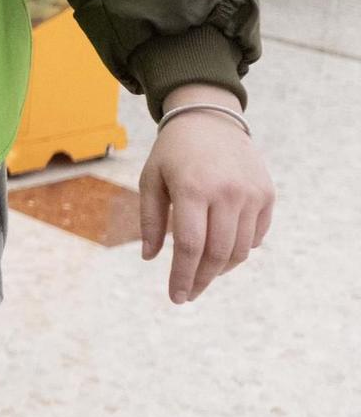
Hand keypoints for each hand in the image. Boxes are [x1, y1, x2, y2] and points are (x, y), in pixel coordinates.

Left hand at [139, 85, 274, 303]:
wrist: (210, 119)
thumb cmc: (173, 152)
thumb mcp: (151, 179)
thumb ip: (150, 220)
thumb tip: (150, 258)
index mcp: (193, 189)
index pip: (189, 246)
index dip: (182, 276)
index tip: (175, 297)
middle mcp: (227, 193)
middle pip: (217, 254)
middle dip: (201, 280)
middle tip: (187, 294)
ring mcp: (251, 194)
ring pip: (240, 250)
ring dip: (220, 270)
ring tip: (202, 275)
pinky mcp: (267, 194)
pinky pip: (256, 236)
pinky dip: (239, 251)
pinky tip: (222, 253)